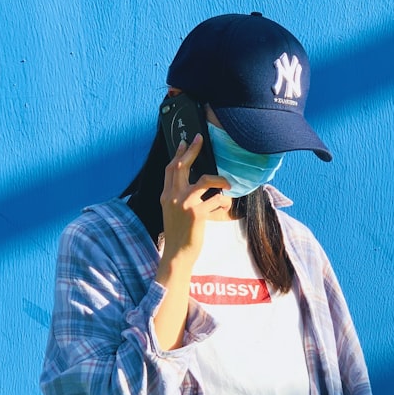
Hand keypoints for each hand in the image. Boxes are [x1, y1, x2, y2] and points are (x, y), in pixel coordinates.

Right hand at [152, 134, 229, 350]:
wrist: (177, 255)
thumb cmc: (179, 235)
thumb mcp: (173, 213)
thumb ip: (179, 197)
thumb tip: (195, 183)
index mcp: (166, 196)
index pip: (170, 169)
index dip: (178, 154)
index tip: (185, 142)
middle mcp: (173, 197)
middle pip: (182, 166)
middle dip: (192, 150)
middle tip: (200, 139)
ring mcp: (185, 204)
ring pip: (205, 180)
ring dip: (220, 180)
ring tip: (227, 185)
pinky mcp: (198, 214)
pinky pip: (217, 200)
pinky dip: (224, 203)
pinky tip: (225, 209)